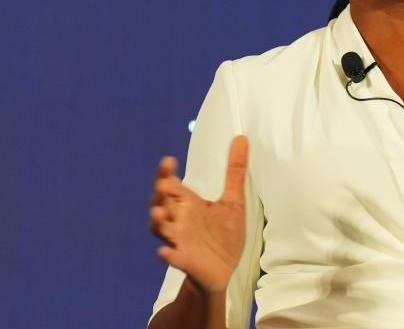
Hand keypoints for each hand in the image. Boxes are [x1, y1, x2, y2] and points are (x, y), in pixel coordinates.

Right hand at [148, 135, 249, 294]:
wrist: (224, 269)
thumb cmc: (224, 234)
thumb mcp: (233, 200)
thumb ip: (235, 171)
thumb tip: (242, 138)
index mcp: (188, 205)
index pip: (172, 186)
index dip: (166, 174)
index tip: (168, 160)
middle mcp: (179, 221)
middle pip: (162, 205)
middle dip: (160, 195)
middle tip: (163, 183)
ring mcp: (179, 241)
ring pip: (162, 230)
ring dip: (158, 222)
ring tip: (158, 212)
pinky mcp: (185, 261)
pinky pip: (173, 258)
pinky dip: (169, 255)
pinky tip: (165, 252)